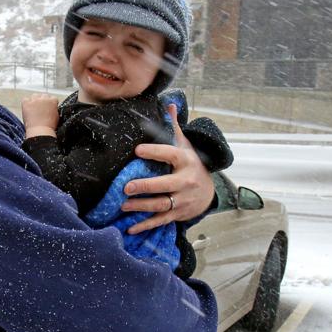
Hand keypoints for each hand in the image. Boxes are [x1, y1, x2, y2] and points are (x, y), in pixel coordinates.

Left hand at [22, 94, 58, 137]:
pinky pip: (25, 99)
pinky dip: (26, 103)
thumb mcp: (56, 116)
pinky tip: (28, 109)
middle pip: (43, 96)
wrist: (40, 131)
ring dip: (35, 101)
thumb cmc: (49, 127)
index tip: (49, 108)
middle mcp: (44, 98)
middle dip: (43, 101)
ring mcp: (34, 100)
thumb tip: (51, 108)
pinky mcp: (26, 103)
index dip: (50, 103)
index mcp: (53, 101)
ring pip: (35, 96)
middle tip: (41, 109)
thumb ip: (54, 109)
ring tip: (34, 109)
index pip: (52, 98)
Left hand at [121, 104, 214, 233]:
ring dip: (142, 206)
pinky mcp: (178, 213)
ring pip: (161, 204)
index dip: (154, 152)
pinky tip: (130, 227)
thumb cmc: (190, 165)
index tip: (137, 150)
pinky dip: (145, 225)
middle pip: (165, 185)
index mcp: (185, 161)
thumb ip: (174, 128)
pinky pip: (161, 220)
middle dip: (146, 187)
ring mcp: (182, 200)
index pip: (170, 155)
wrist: (208, 192)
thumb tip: (169, 104)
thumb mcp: (185, 146)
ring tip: (123, 205)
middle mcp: (186, 181)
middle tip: (126, 187)